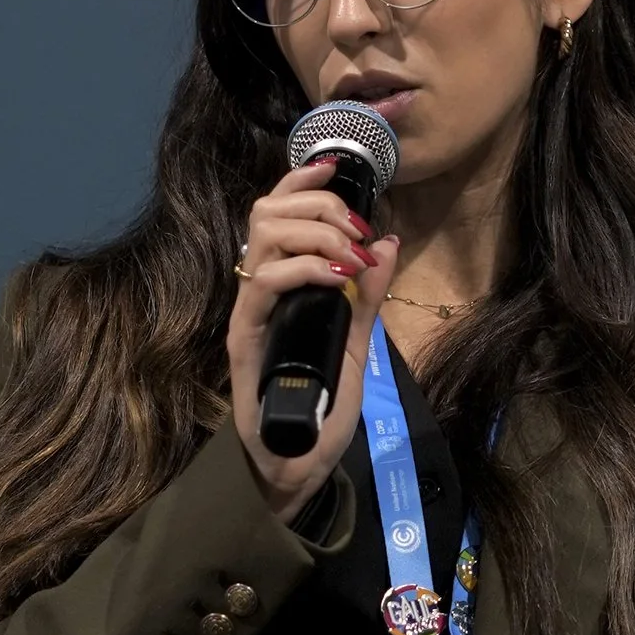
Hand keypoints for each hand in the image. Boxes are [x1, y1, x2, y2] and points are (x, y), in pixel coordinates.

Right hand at [227, 162, 399, 520]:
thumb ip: (370, 296)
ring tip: (351, 256)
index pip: (277, 214)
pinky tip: (337, 276)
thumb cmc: (322, 407)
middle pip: (267, 214)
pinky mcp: (244, 339)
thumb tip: (389, 243)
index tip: (334, 168)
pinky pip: (264, 284)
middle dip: (320, 208)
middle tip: (359, 232)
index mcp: (280, 285)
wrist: (297, 466)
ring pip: (264, 240)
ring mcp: (249, 314)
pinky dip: (304, 269)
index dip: (300, 183)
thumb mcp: (357, 343)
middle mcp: (258, 291)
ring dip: (316, 234)